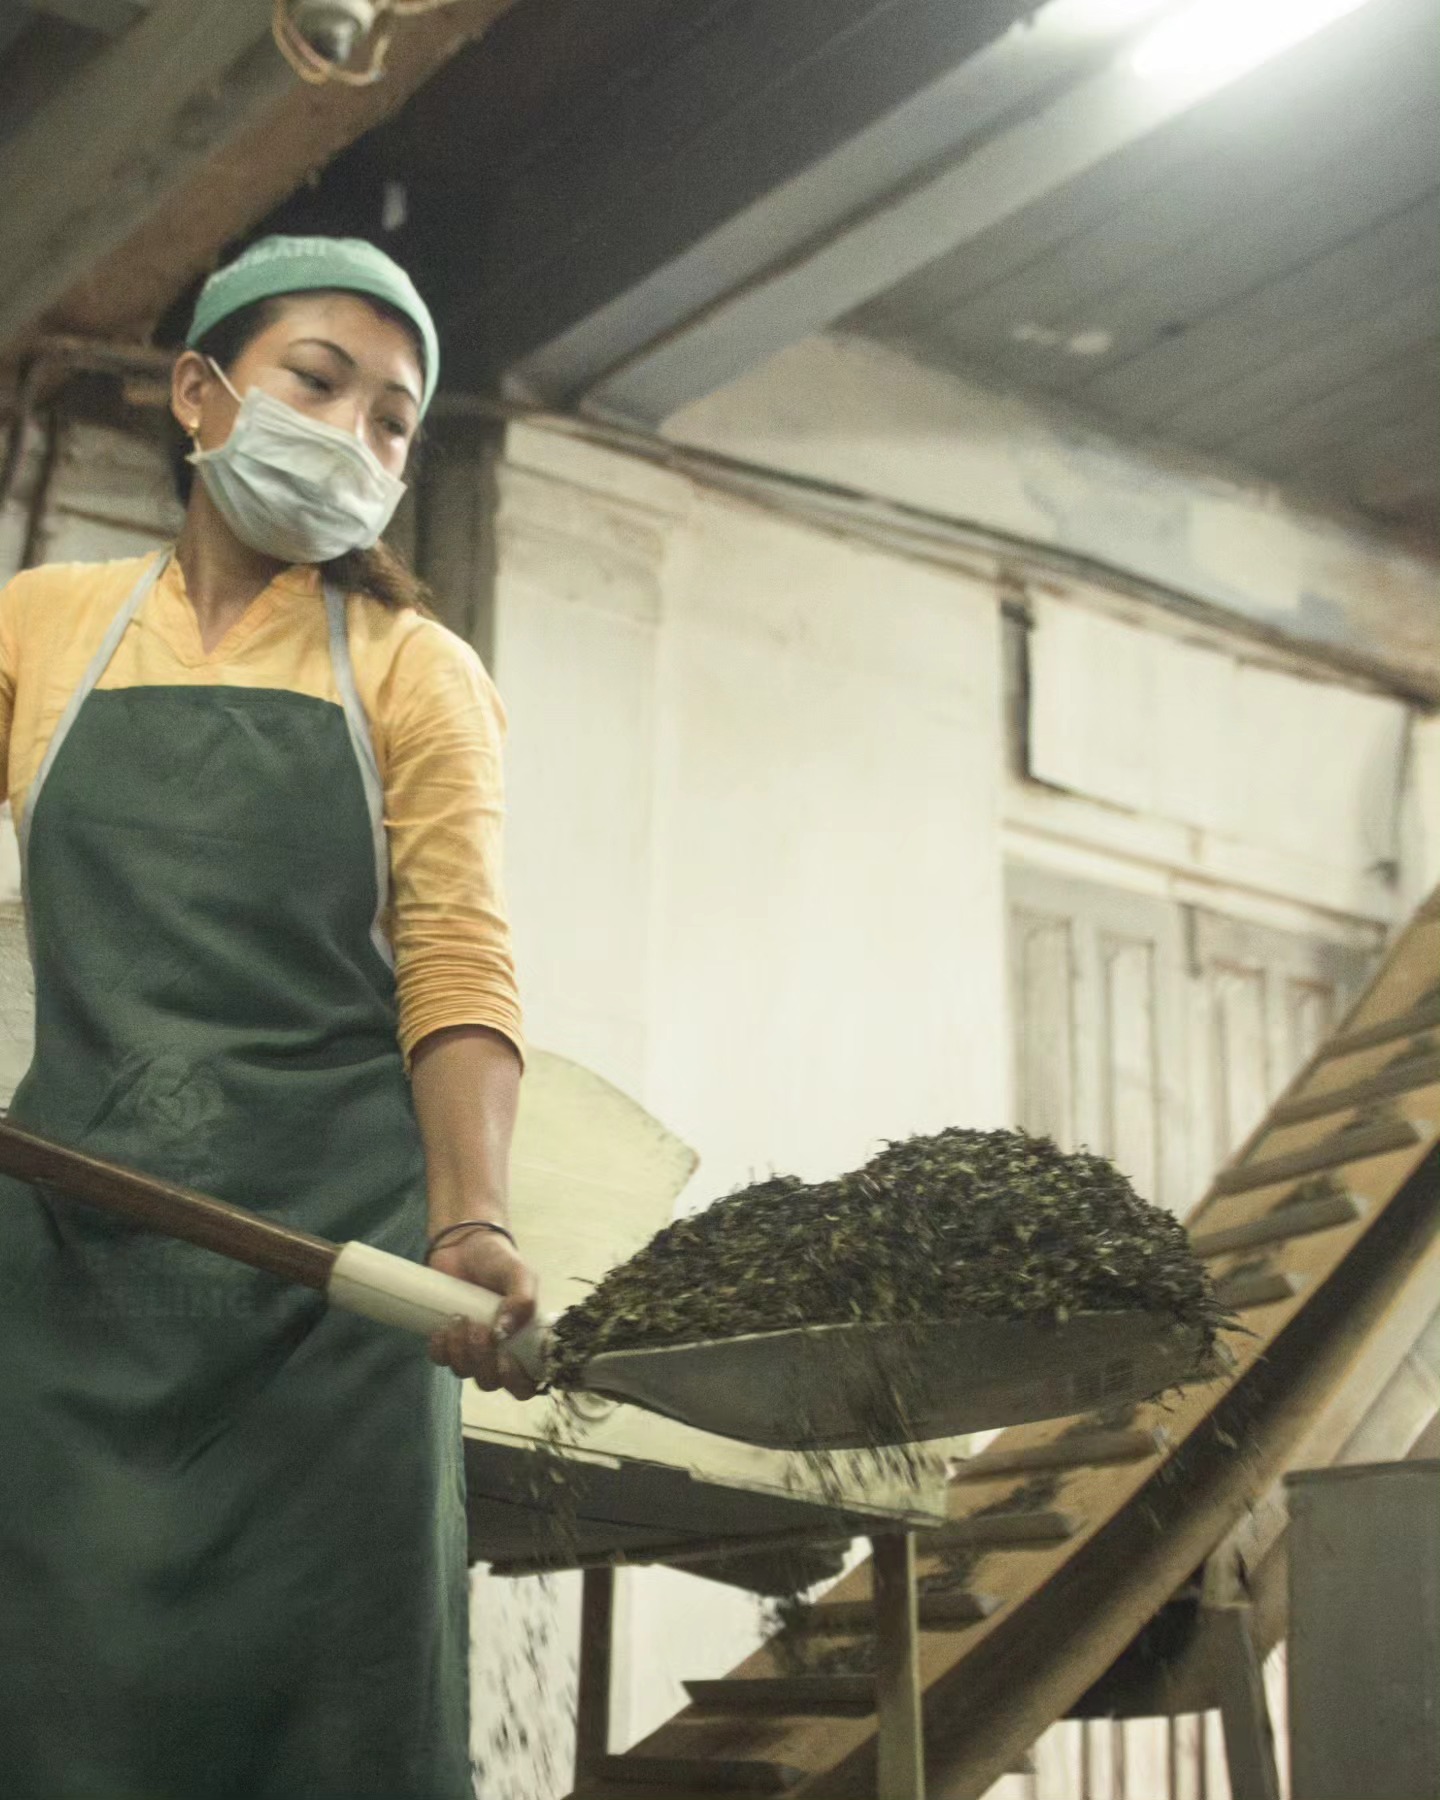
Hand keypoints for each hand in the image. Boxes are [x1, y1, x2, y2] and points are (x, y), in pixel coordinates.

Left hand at [425, 1228, 539, 1399]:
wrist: (464, 1244)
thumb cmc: (498, 1260)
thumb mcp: (520, 1274)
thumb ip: (523, 1300)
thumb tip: (504, 1333)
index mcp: (524, 1341)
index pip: (528, 1382)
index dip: (517, 1382)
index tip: (506, 1359)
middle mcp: (499, 1350)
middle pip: (491, 1382)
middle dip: (482, 1361)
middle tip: (478, 1329)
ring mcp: (471, 1347)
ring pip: (465, 1372)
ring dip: (460, 1352)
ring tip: (459, 1318)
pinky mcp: (447, 1340)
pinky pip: (441, 1360)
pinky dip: (440, 1349)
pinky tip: (441, 1328)